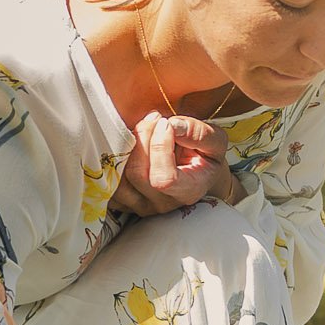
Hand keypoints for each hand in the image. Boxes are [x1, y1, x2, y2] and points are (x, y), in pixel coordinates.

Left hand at [113, 112, 233, 216]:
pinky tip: (131, 144)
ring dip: (128, 146)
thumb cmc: (205, 156)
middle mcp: (162, 203)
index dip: (159, 148)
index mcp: (187, 192)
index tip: (166, 124)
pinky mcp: (123, 200)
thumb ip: (199, 133)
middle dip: (143, 138)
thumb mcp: (216, 142)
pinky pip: (108, 181)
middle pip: (138, 174)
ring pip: (119, 178)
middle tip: (155, 119)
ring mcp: (140, 205)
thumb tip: (172, 125)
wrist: (197, 172)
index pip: (163, 178)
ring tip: (144, 131)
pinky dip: (115, 158)